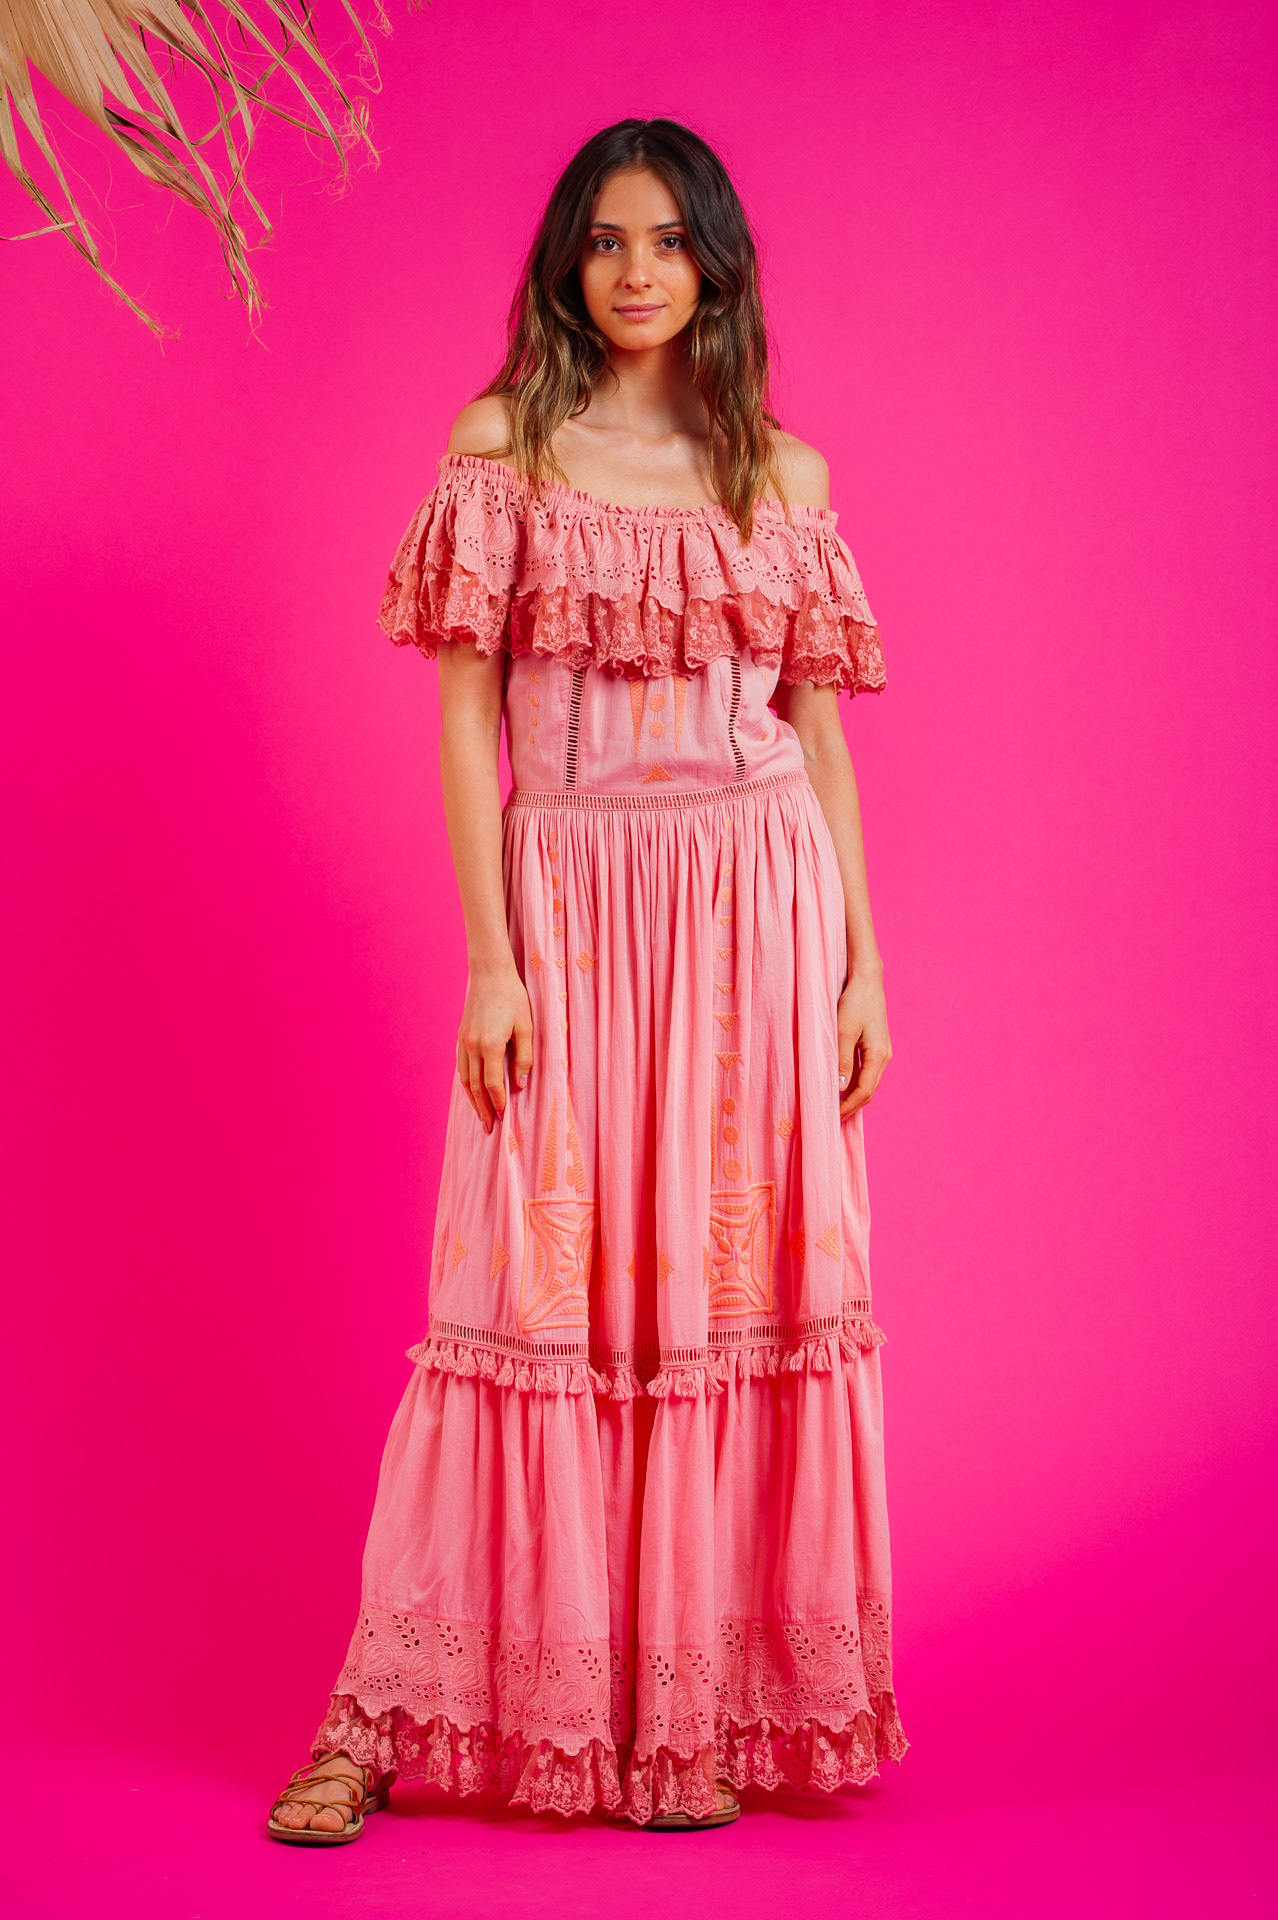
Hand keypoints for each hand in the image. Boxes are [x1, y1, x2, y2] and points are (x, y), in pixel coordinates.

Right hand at [457, 961, 533, 1133]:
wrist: (489, 974)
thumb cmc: (513, 998)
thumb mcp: (526, 1026)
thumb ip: (524, 1056)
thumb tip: (520, 1083)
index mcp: (490, 1045)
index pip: (492, 1083)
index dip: (498, 1102)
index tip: (503, 1116)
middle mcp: (472, 1046)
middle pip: (475, 1086)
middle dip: (483, 1108)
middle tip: (488, 1128)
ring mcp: (463, 1042)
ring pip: (465, 1079)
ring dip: (472, 1100)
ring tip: (480, 1116)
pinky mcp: (460, 1037)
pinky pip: (461, 1067)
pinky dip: (466, 1084)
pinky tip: (471, 1092)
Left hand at [838, 968, 891, 1117]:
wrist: (867, 980)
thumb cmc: (854, 1002)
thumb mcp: (844, 1031)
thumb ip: (842, 1060)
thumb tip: (839, 1088)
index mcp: (879, 1056)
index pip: (864, 1092)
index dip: (848, 1107)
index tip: (832, 1118)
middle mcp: (884, 1057)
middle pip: (868, 1090)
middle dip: (850, 1106)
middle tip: (830, 1118)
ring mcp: (881, 1052)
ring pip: (866, 1082)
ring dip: (851, 1095)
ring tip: (832, 1106)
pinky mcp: (875, 1046)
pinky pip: (864, 1071)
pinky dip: (852, 1082)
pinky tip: (839, 1086)